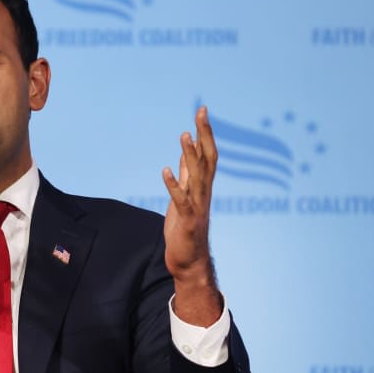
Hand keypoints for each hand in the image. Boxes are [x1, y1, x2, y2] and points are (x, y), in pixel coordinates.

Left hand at [162, 106, 222, 325]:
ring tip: (184, 135)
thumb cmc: (186, 227)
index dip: (205, 133)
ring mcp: (196, 206)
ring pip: (197, 177)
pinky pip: (181, 200)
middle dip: (204, 136)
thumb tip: (187, 151)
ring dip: (190, 156)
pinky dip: (173, 185)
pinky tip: (165, 170)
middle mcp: (203, 193)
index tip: (201, 111)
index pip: (208, 154)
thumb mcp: (185, 195)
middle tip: (200, 113)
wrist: (189, 261)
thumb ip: (187, 174)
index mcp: (202, 186)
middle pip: (207, 159)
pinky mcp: (186, 220)